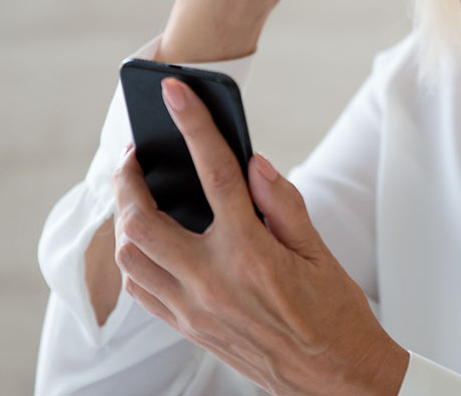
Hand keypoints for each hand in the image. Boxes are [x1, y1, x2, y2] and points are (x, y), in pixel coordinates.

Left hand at [112, 77, 407, 395]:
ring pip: (131, 257)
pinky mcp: (188, 329)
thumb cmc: (334, 314)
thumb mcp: (318, 251)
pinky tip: (153, 241)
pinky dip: (137, 257)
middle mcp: (212, 281)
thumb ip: (282, 202)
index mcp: (251, 252)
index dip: (193, 125)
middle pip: (143, 219)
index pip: (214, 173)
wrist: (334, 378)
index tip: (176, 93)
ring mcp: (193, 309)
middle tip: (137, 155)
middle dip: (129, 178)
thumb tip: (252, 162)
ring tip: (139, 195)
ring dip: (126, 219)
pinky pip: (141, 289)